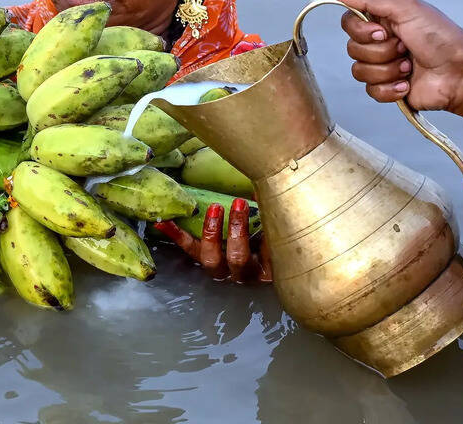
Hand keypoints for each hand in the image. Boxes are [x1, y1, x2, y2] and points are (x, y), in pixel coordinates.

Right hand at [154, 200, 271, 283]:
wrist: (298, 258)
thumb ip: (223, 213)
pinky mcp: (274, 273)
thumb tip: (206, 189)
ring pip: (237, 258)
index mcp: (219, 261)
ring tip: (242, 202)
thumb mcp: (241, 226)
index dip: (177, 237)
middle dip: (211, 232)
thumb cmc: (262, 235)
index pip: (193, 250)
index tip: (164, 221)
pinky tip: (271, 210)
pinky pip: (267, 252)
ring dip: (236, 229)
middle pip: (213, 259)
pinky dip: (267, 230)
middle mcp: (231, 271)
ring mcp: (252, 274)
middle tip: (217, 205)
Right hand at [334, 0, 462, 112]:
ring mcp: (383, 67)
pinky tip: (407, 83)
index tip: (383, 31)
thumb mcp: (407, 8)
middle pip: (352, 49)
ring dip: (387, 70)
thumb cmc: (442, 38)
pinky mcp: (388, 89)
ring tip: (409, 66)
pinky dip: (390, 88)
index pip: (349, 23)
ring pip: (359, 72)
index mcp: (383, 21)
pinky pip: (370, 91)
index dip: (361, 31)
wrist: (461, 74)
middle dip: (381, 51)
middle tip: (404, 48)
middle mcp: (380, 43)